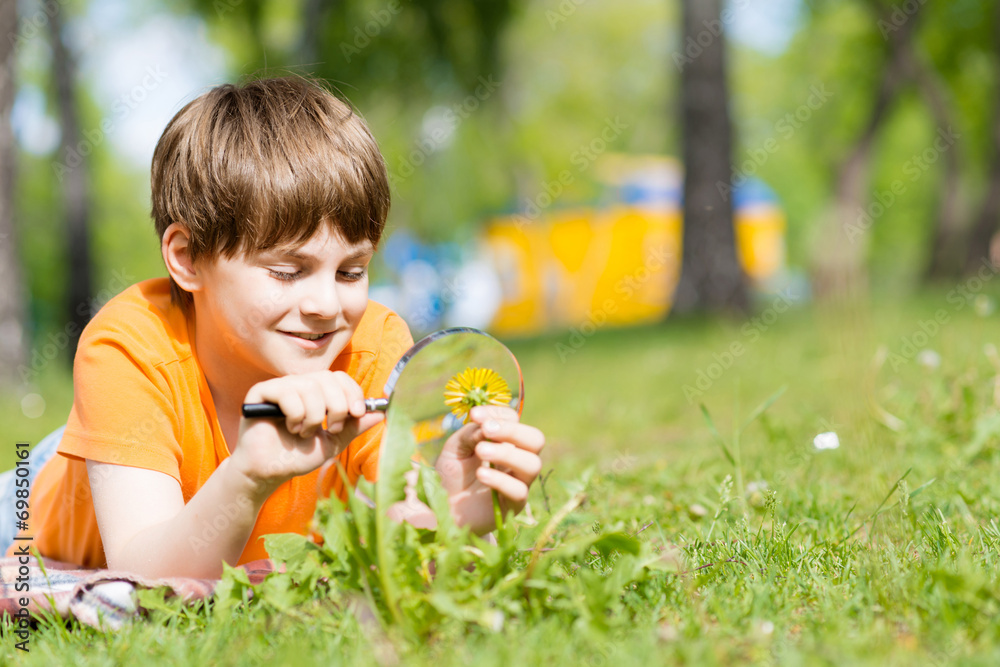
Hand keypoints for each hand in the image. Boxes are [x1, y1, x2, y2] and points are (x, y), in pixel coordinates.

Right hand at [232, 371, 383, 494]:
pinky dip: (295, 414)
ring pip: (310, 386)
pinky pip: (288, 392)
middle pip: (328, 378)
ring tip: (305, 433)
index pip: (339, 377)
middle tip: (331, 429)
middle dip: (337, 406)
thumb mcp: (333, 442)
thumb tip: (381, 412)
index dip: (352, 392)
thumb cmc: (297, 456)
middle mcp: (299, 384)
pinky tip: (289, 428)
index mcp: (316, 392)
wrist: (269, 473)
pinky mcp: (260, 392)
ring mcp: (280, 386)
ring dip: (314, 416)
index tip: (357, 413)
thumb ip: (354, 426)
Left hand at [435, 405, 544, 533]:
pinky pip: (519, 491)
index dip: (497, 413)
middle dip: (513, 430)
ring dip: (507, 453)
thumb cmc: (451, 475)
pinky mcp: (513, 506)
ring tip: (481, 451)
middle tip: (487, 429)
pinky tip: (481, 474)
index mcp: (505, 441)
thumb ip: (470, 433)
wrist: (442, 509)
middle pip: (536, 439)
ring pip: (532, 464)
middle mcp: (517, 459)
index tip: (475, 415)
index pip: (514, 419)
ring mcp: (518, 482)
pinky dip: (501, 480)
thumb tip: (486, 426)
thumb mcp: (455, 448)